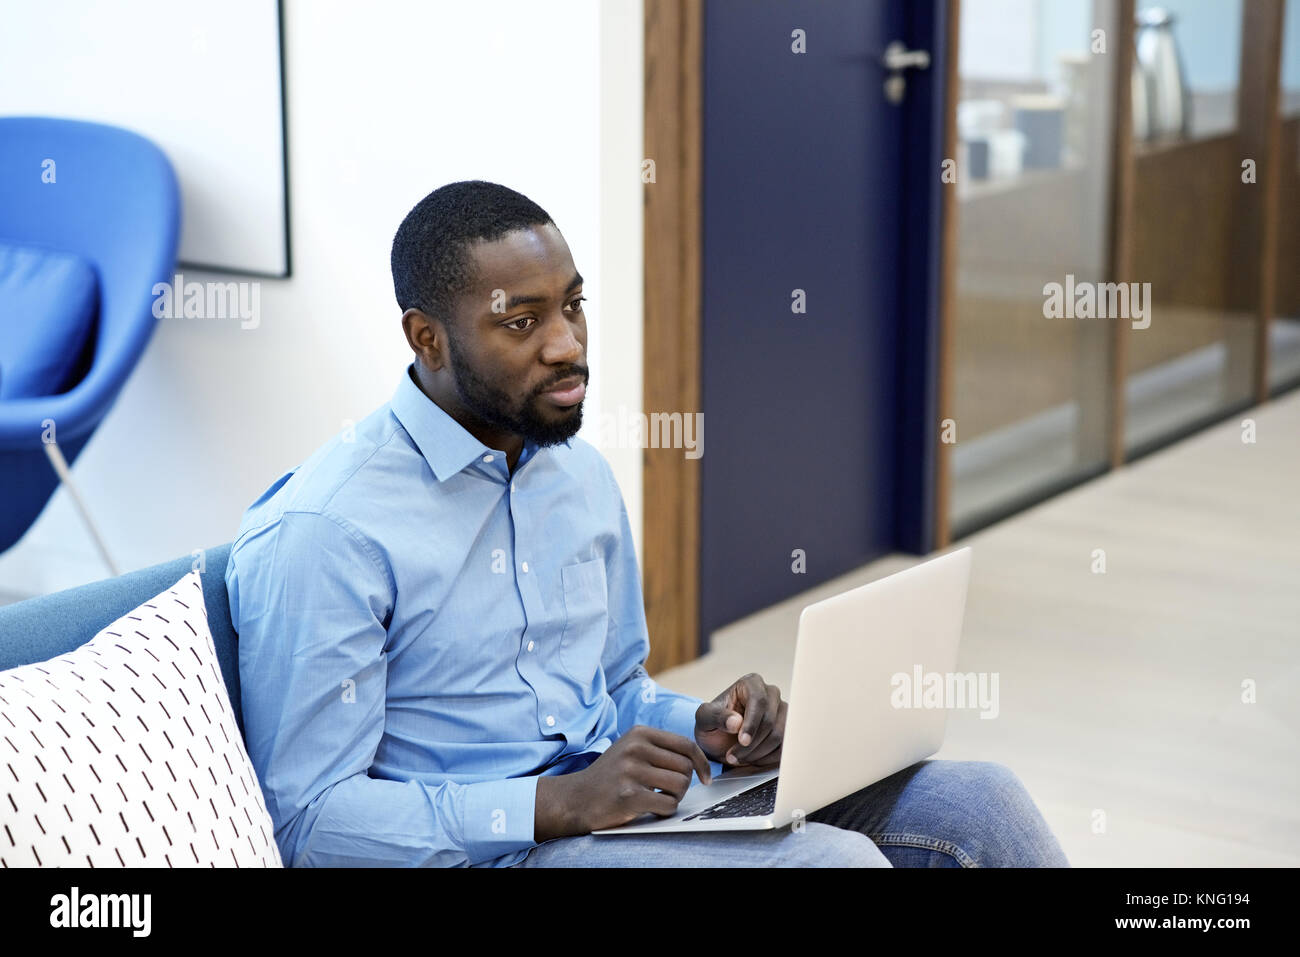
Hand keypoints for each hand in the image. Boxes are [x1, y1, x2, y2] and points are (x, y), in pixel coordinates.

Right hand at [542, 725, 713, 836]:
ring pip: (680, 786)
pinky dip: (665, 811)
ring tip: (658, 800)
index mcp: (640, 733)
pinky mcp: (629, 795)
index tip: (705, 777)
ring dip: (675, 798)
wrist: (576, 798)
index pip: (686, 744)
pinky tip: (651, 810)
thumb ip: (660, 748)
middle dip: (683, 784)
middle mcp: (635, 748)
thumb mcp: (631, 750)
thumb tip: (699, 760)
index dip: (701, 763)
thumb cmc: (610, 776)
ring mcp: (631, 771)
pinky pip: (668, 805)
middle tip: (667, 792)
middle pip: (685, 767)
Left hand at [694, 673, 786, 768]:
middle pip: (770, 721)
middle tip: (732, 756)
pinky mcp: (787, 730)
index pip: (759, 701)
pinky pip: (784, 748)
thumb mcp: (704, 719)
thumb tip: (736, 722)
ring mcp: (782, 712)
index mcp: (751, 683)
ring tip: (738, 758)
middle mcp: (771, 694)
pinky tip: (751, 759)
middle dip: (751, 744)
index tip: (742, 741)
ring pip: (779, 735)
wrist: (719, 740)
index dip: (752, 723)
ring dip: (758, 753)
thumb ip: (717, 717)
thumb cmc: (712, 724)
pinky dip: (767, 759)